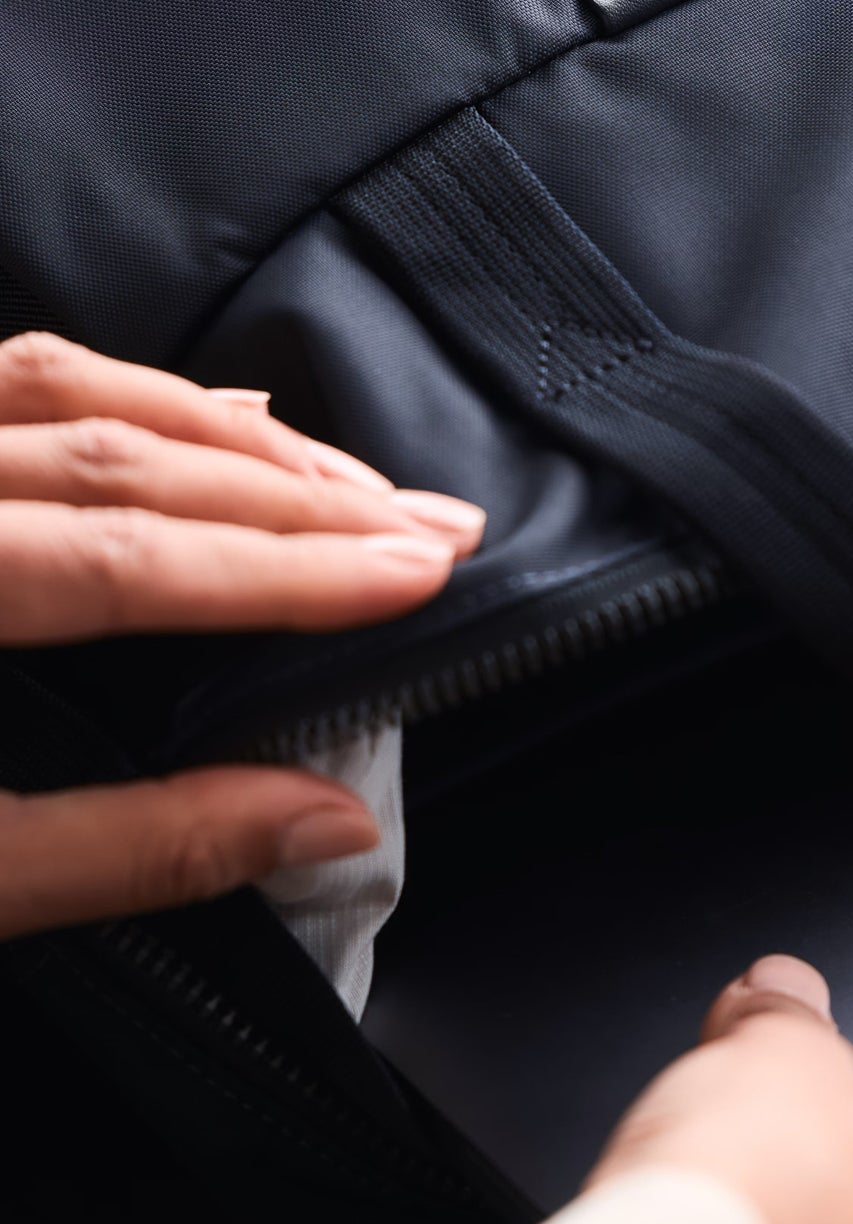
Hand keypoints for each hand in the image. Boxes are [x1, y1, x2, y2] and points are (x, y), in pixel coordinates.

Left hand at [0, 331, 484, 941]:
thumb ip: (126, 848)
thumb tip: (319, 818)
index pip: (126, 560)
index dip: (292, 570)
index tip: (422, 575)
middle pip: (118, 453)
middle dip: (299, 490)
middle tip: (437, 521)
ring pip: (63, 384)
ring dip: (226, 430)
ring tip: (352, 472)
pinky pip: (0, 376)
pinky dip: (124, 393)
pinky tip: (205, 415)